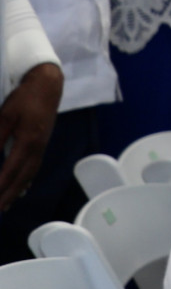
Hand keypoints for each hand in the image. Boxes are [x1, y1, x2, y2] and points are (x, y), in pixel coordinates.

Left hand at [0, 63, 61, 210]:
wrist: (48, 83)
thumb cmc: (24, 97)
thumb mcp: (5, 116)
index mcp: (28, 142)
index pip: (11, 171)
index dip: (0, 186)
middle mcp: (37, 148)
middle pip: (22, 178)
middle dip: (8, 195)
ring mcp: (42, 146)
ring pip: (29, 174)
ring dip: (17, 191)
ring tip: (6, 205)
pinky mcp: (42, 142)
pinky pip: (34, 167)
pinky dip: (26, 181)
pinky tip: (22, 187)